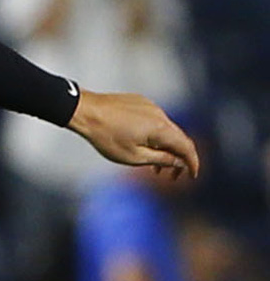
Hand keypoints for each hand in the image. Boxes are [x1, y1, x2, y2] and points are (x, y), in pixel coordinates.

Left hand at [68, 89, 198, 178]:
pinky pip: (154, 122)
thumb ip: (160, 159)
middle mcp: (161, 115)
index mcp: (162, 129)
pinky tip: (142, 147)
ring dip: (164, 149)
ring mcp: (151, 107)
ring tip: (155, 169)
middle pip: (178, 139)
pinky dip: (154, 136)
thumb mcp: (134, 157)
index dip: (192, 163)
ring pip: (165, 130)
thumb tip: (179, 162)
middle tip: (172, 177)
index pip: (186, 147)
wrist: (86, 111)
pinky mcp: (141, 103)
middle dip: (178, 159)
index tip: (192, 176)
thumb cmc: (106, 137)